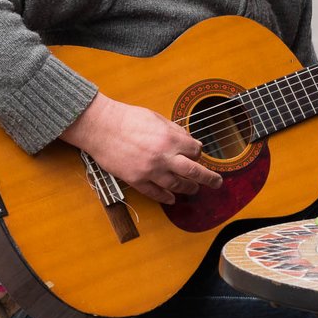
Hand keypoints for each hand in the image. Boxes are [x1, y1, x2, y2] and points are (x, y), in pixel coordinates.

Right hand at [60, 93, 221, 204]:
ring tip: (194, 189)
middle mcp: (164, 156)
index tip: (196, 154)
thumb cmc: (127, 118)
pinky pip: (156, 193)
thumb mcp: (157, 118)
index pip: (195, 151)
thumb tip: (190, 141)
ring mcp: (150, 171)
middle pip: (194, 172)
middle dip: (209, 178)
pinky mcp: (136, 180)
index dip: (198, 153)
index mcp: (170, 138)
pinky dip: (166, 198)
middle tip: (217, 183)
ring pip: (177, 185)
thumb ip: (175, 131)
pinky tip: (172, 199)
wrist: (100, 127)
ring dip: (189, 188)